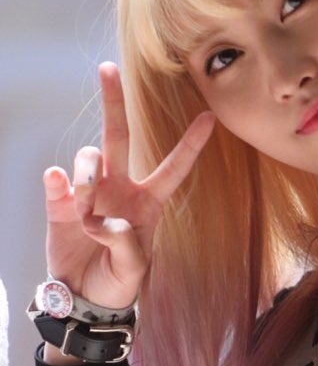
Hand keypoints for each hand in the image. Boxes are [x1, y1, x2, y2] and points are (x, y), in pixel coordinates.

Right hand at [44, 61, 214, 313]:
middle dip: (114, 101)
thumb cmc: (118, 282)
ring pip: (89, 158)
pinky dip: (61, 182)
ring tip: (86, 217)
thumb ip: (127, 246)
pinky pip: (58, 180)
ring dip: (88, 178)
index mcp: (148, 203)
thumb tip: (103, 220)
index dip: (191, 145)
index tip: (210, 117)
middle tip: (108, 68)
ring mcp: (89, 192)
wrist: (83, 298)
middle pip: (118, 135)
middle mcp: (119, 188)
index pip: (173, 169)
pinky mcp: (61, 203)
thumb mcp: (134, 271)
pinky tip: (61, 186)